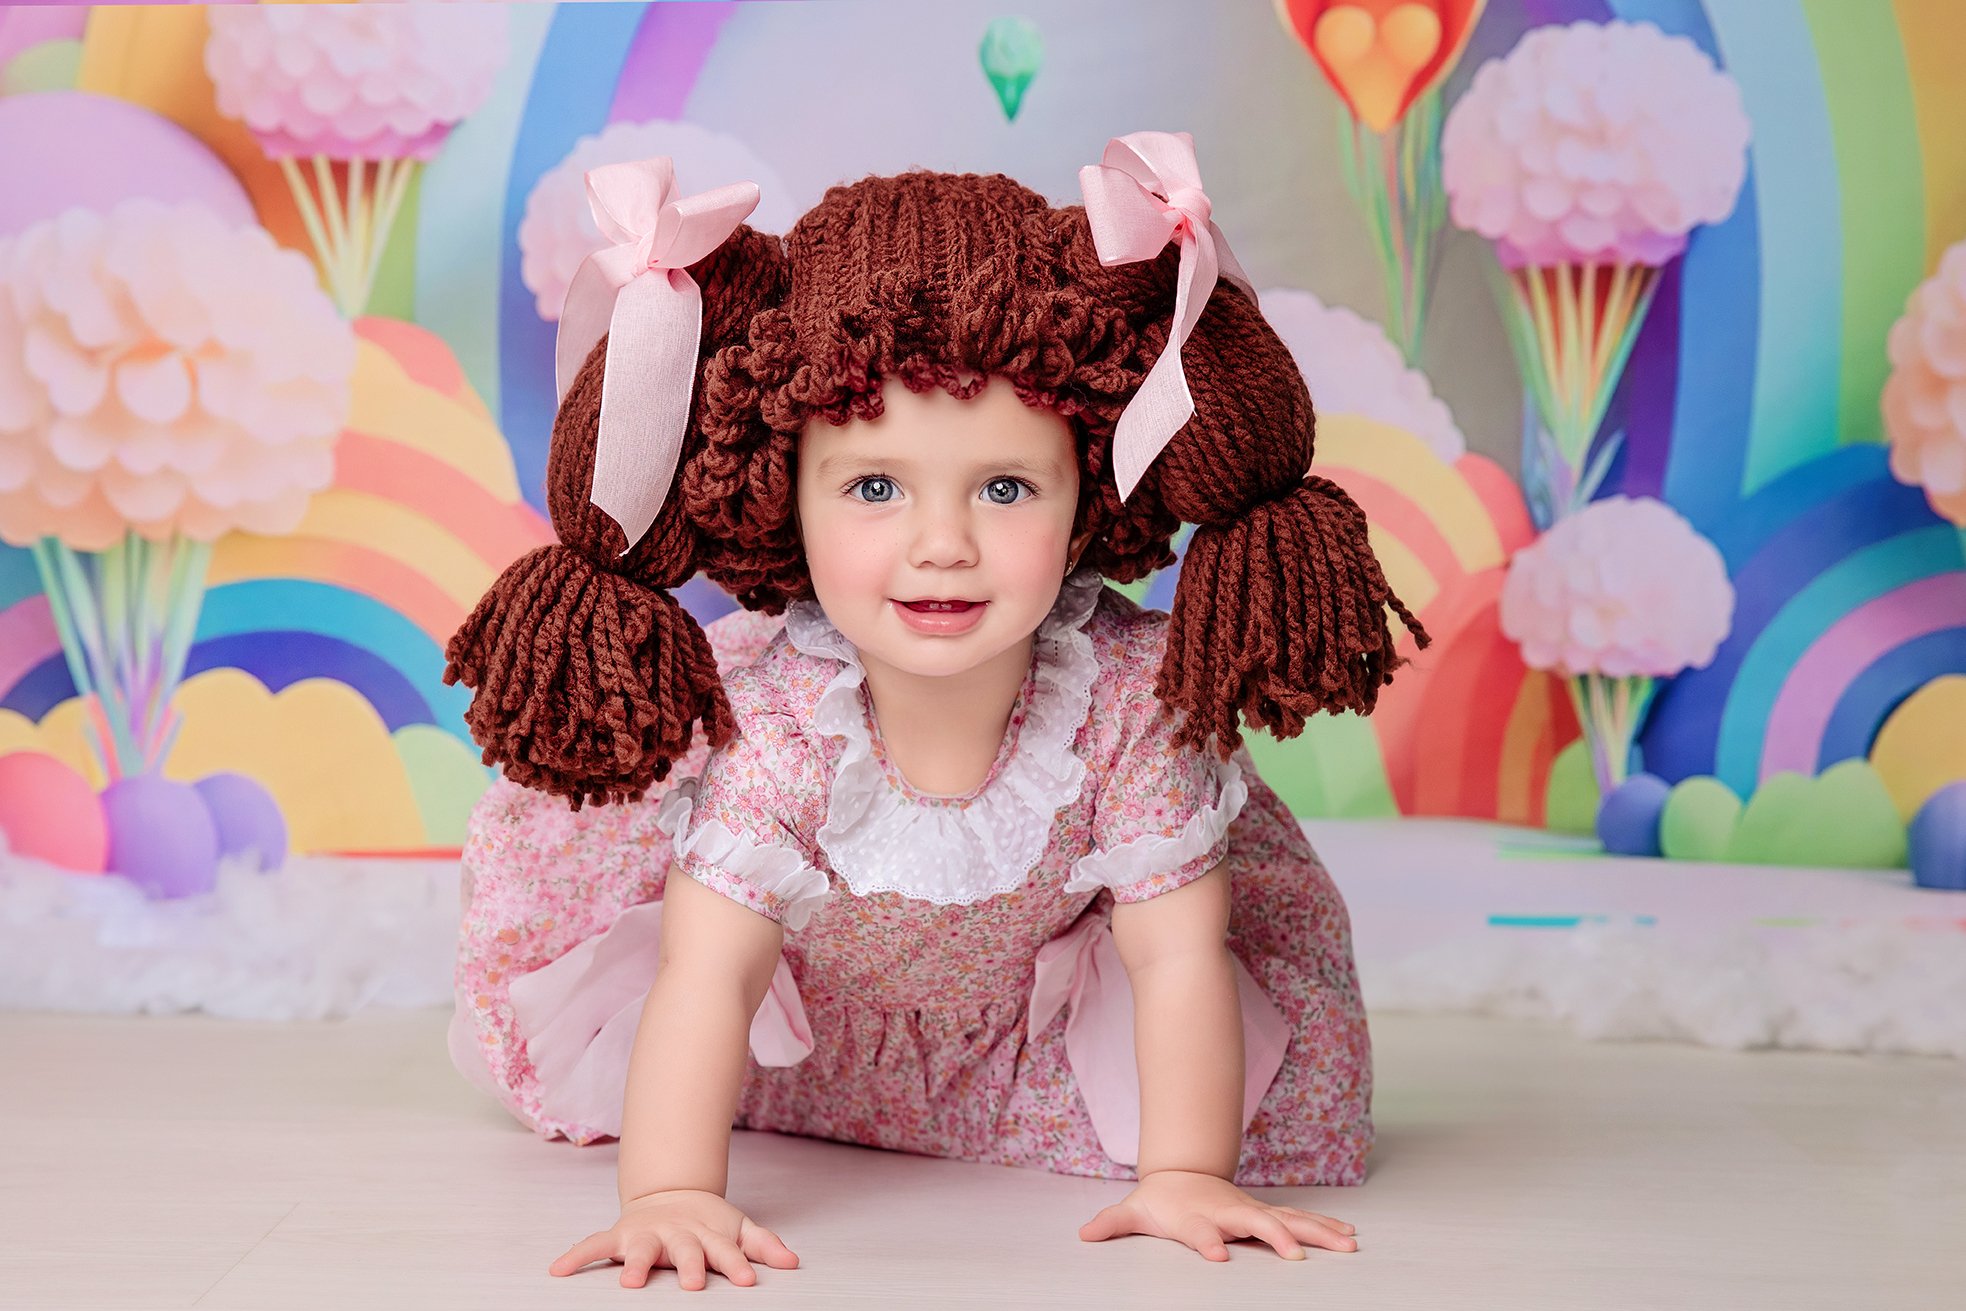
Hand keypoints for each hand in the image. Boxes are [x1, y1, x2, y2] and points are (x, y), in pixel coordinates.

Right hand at [550, 1188, 799, 1289]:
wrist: (670, 1192)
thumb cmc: (707, 1223)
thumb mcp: (737, 1229)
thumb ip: (762, 1245)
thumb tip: (793, 1262)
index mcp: (707, 1235)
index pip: (725, 1251)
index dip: (737, 1265)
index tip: (748, 1280)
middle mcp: (676, 1235)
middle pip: (684, 1251)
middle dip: (689, 1266)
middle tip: (693, 1283)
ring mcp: (647, 1234)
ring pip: (640, 1250)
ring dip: (634, 1264)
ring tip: (628, 1283)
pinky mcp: (620, 1235)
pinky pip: (594, 1245)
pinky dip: (576, 1256)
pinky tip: (558, 1270)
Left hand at [1078, 1169, 1357, 1261]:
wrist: (1182, 1173)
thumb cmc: (1160, 1200)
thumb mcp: (1133, 1212)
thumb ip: (1111, 1223)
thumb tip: (1084, 1233)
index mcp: (1196, 1216)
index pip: (1200, 1230)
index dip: (1206, 1241)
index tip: (1217, 1256)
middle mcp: (1229, 1212)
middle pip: (1256, 1224)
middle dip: (1277, 1238)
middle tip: (1296, 1255)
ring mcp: (1251, 1212)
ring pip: (1288, 1221)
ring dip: (1316, 1232)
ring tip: (1346, 1244)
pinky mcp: (1266, 1215)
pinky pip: (1299, 1221)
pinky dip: (1324, 1228)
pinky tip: (1348, 1236)